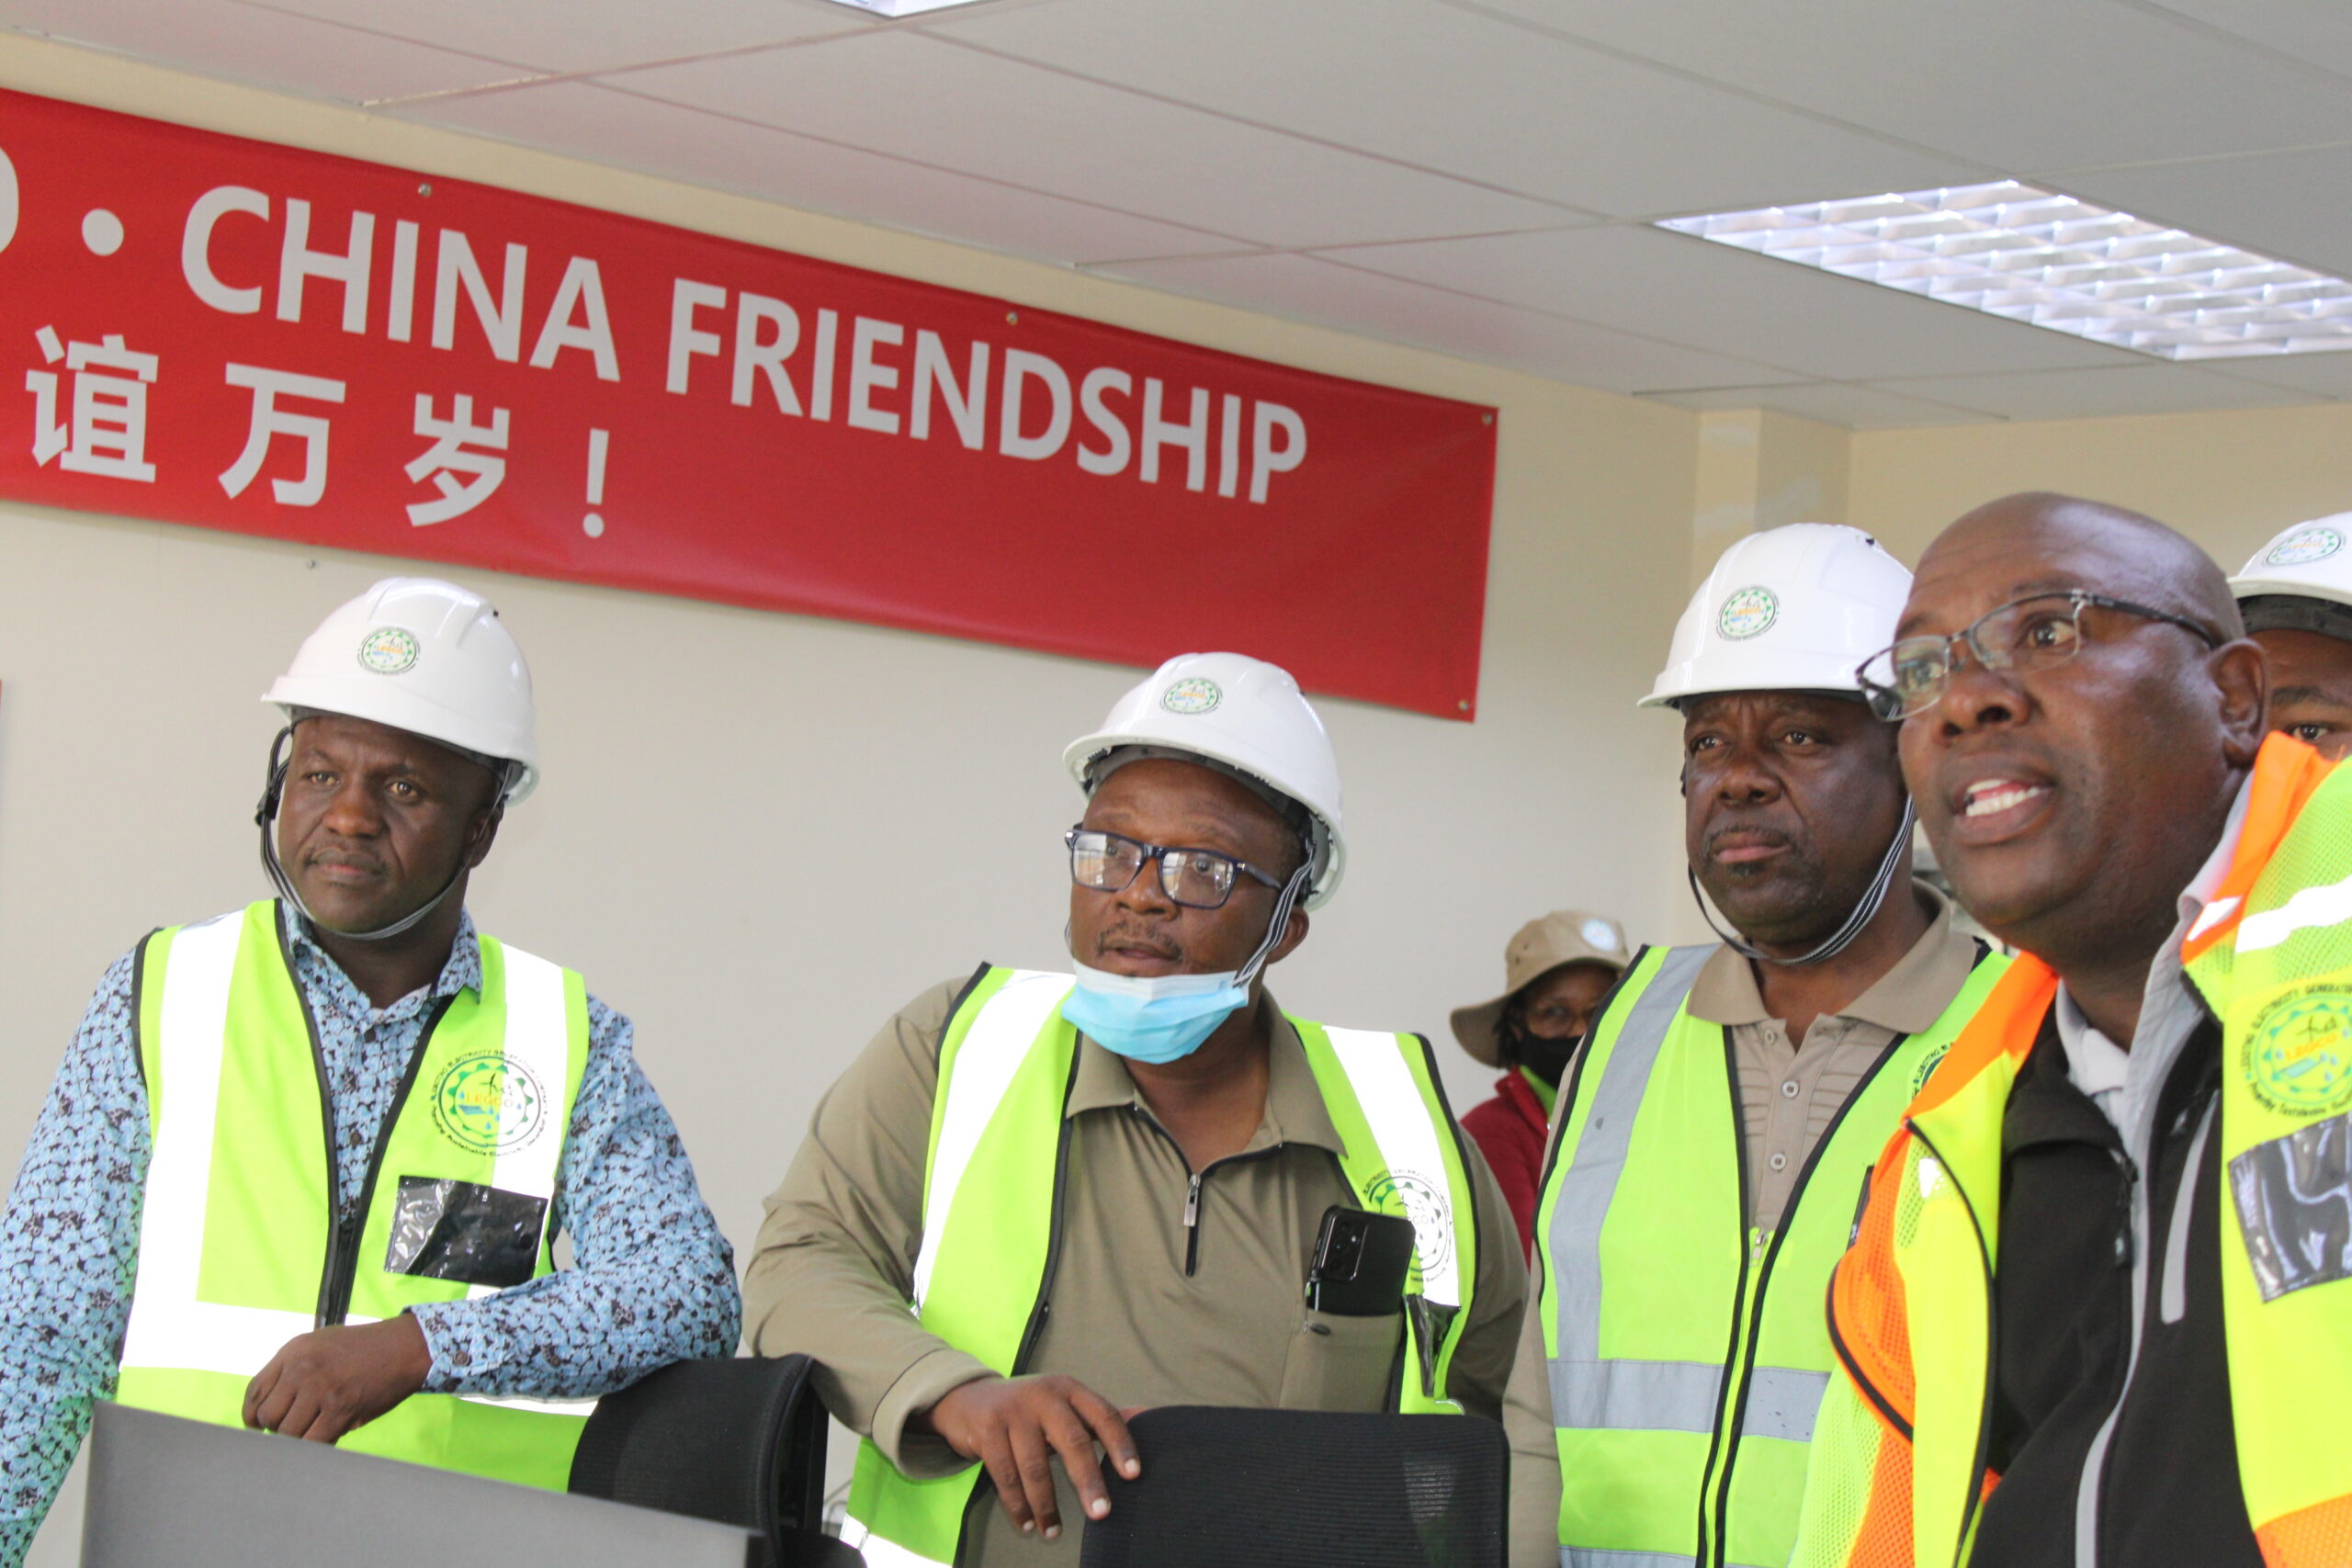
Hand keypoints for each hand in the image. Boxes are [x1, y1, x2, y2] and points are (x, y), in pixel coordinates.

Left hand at [243, 1314, 432, 1442]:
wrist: (404, 1347)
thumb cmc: (362, 1350)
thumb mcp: (319, 1346)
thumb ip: (291, 1371)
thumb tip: (267, 1415)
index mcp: (293, 1351)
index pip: (255, 1391)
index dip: (251, 1415)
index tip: (257, 1427)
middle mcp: (302, 1368)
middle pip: (268, 1416)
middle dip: (277, 1428)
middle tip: (295, 1427)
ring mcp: (321, 1389)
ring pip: (287, 1433)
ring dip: (297, 1439)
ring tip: (314, 1430)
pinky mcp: (340, 1409)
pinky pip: (313, 1442)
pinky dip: (316, 1446)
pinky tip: (327, 1436)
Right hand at [921, 1375, 1141, 1539]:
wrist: (967, 1398)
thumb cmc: (1027, 1408)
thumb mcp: (1062, 1403)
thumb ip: (1097, 1415)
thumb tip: (1143, 1416)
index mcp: (1068, 1389)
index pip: (1102, 1414)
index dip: (1120, 1444)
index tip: (1133, 1475)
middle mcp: (1043, 1396)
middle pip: (1072, 1441)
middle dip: (1088, 1481)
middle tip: (1101, 1513)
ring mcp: (1012, 1411)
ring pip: (1035, 1465)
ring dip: (1046, 1504)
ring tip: (1053, 1532)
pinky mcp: (987, 1430)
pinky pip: (1005, 1475)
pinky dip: (1017, 1505)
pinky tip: (1027, 1524)